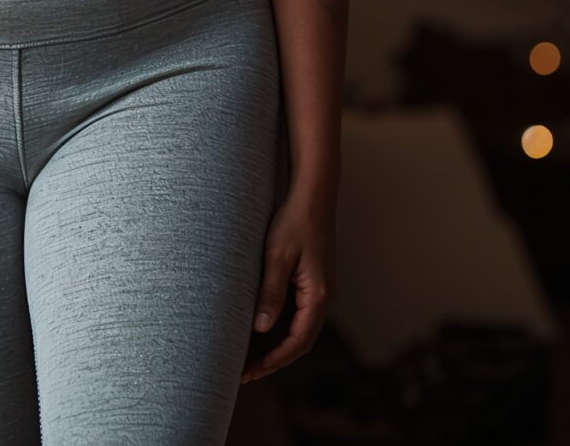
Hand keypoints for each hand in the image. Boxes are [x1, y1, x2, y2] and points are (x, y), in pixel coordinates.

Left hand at [242, 187, 334, 384]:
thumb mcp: (276, 256)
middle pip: (301, 342)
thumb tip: (260, 328)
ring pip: (300, 331)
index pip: (298, 342)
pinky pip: (299, 316)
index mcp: (319, 296)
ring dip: (277, 347)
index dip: (274, 360)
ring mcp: (320, 292)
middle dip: (274, 360)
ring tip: (249, 358)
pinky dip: (281, 330)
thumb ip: (270, 292)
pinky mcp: (313, 283)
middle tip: (245, 373)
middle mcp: (324, 298)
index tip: (250, 372)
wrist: (313, 195)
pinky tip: (260, 331)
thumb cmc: (294, 221)